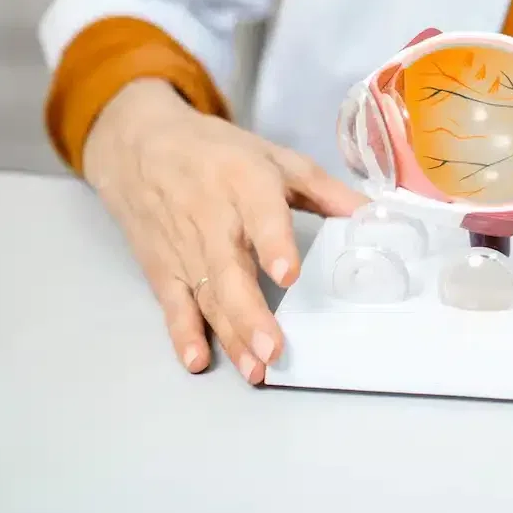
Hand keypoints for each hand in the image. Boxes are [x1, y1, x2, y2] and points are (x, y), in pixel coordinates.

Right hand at [83, 79, 363, 383]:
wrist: (138, 143)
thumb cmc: (219, 152)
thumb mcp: (275, 158)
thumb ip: (325, 190)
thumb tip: (374, 215)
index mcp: (245, 181)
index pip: (260, 213)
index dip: (272, 243)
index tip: (287, 274)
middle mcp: (211, 216)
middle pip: (230, 269)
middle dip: (250, 313)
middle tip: (274, 350)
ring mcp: (183, 246)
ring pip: (207, 295)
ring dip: (229, 334)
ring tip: (256, 369)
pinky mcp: (161, 266)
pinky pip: (172, 304)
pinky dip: (182, 333)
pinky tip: (197, 360)